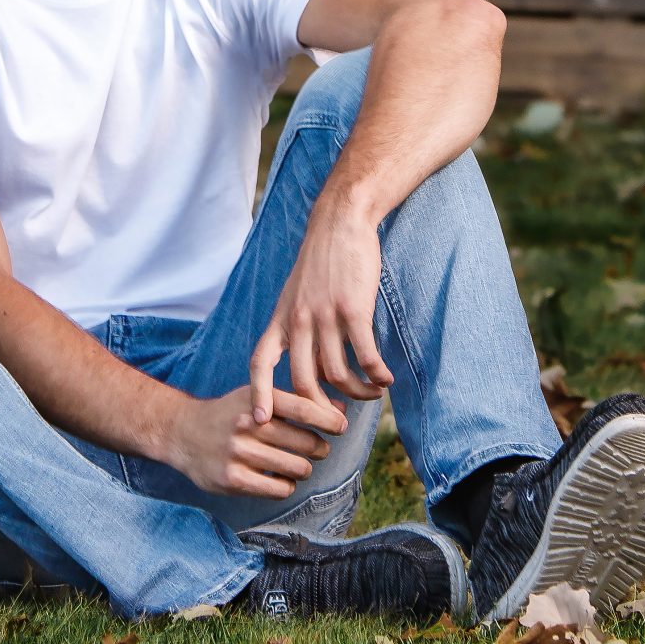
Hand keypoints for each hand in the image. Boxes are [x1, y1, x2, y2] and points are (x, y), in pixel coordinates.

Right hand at [167, 384, 347, 498]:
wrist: (183, 432)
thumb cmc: (230, 414)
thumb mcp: (257, 397)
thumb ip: (296, 403)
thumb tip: (341, 410)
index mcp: (256, 399)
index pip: (304, 408)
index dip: (330, 419)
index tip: (341, 426)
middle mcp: (248, 424)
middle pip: (306, 442)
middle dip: (320, 448)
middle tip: (319, 449)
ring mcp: (240, 453)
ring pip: (297, 468)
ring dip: (304, 469)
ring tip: (299, 465)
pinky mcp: (233, 480)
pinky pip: (278, 488)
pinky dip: (286, 486)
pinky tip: (281, 479)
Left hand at [249, 195, 392, 422]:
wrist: (340, 222)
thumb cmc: (322, 261)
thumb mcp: (296, 294)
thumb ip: (298, 328)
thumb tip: (311, 368)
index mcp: (281, 318)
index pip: (259, 362)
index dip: (259, 394)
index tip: (261, 422)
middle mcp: (299, 320)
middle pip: (302, 382)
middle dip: (320, 410)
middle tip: (338, 421)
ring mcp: (325, 315)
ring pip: (337, 374)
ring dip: (357, 393)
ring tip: (373, 394)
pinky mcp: (353, 310)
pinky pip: (365, 357)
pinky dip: (376, 375)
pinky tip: (385, 379)